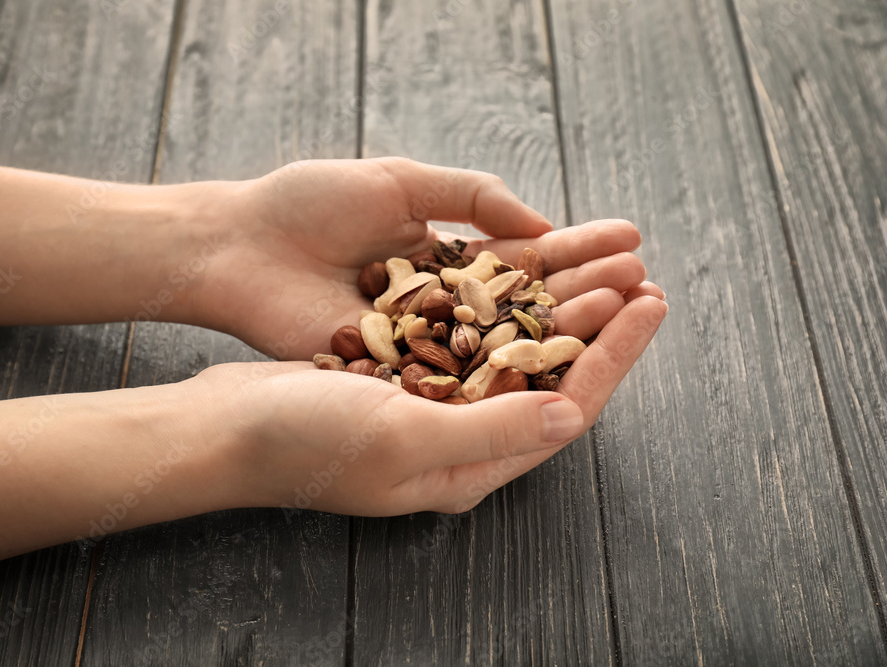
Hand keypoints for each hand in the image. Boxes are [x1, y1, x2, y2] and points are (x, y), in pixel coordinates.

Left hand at [179, 158, 660, 357]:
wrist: (239, 246)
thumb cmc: (308, 205)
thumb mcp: (400, 180)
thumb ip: (471, 196)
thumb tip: (542, 226)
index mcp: (444, 255)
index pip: (526, 258)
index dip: (578, 252)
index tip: (631, 242)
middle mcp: (443, 305)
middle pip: (529, 304)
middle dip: (587, 292)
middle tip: (649, 284)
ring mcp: (423, 343)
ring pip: (507, 344)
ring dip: (566, 330)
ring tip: (627, 314)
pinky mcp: (397, 374)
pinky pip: (463, 376)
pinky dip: (509, 369)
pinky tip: (562, 363)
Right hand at [189, 294, 666, 515]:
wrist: (228, 427)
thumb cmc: (306, 443)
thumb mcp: (402, 439)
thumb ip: (491, 430)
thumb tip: (574, 416)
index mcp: (470, 467)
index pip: (566, 410)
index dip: (615, 356)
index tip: (650, 302)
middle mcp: (460, 441)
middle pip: (549, 379)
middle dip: (596, 327)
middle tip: (637, 274)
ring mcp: (432, 409)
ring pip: (514, 353)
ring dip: (555, 308)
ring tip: (592, 264)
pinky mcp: (405, 378)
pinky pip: (471, 335)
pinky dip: (501, 302)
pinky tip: (519, 270)